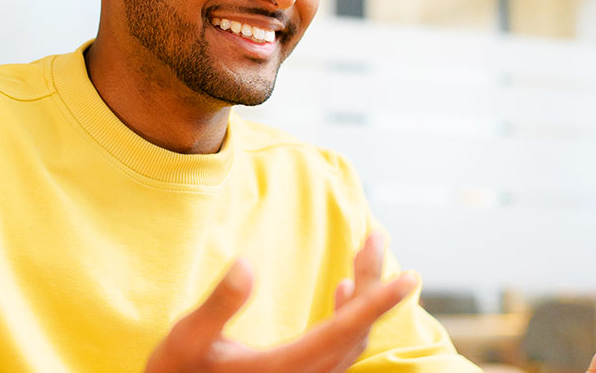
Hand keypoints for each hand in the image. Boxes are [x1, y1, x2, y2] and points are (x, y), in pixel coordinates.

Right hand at [145, 232, 414, 372]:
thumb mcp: (186, 340)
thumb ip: (219, 306)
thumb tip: (247, 264)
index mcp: (282, 370)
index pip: (343, 331)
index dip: (379, 302)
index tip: (409, 278)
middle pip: (355, 330)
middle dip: (374, 281)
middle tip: (378, 236)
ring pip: (351, 339)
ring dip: (366, 296)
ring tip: (368, 251)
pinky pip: (340, 349)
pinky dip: (351, 316)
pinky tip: (345, 289)